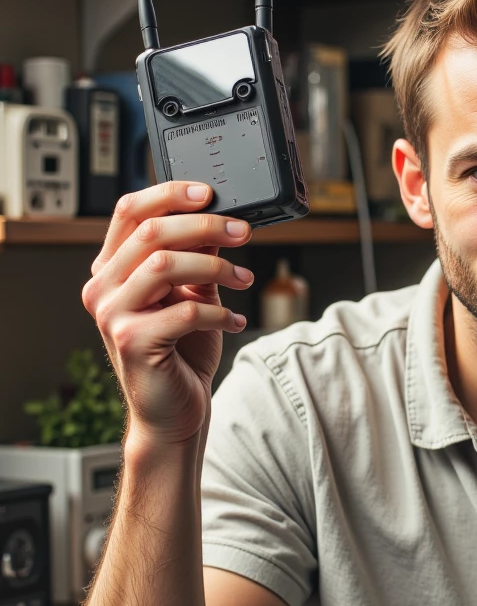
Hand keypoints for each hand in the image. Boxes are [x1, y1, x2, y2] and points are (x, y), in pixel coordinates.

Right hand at [82, 182, 253, 445]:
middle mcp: (103, 288)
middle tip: (243, 232)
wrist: (174, 413)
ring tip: (244, 279)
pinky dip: (220, 312)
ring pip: (165, 264)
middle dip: (205, 226)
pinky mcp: (131, 342)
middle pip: (151, 232)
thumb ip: (197, 258)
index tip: (210, 193)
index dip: (169, 194)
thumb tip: (219, 220)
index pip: (130, 211)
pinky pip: (184, 310)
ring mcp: (112, 315)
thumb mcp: (192, 295)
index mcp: (112, 269)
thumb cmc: (181, 354)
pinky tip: (236, 320)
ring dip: (216, 267)